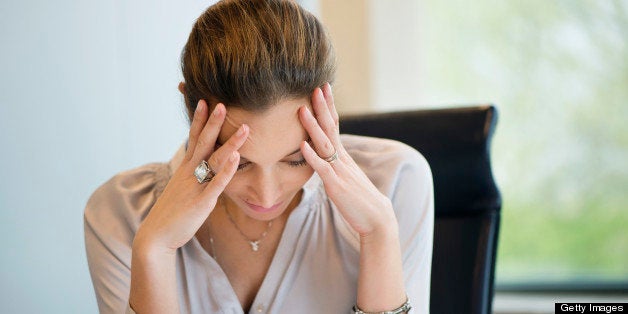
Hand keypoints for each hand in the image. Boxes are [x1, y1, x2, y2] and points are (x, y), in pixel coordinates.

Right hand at [133, 100, 248, 252]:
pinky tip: (236, 158)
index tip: (204, 100)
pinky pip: (216, 184)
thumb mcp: (183, 188)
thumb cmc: (173, 212)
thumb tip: (206, 166)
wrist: (156, 236)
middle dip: (213, 123)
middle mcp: (189, 174)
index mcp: (185, 169)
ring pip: (214, 160)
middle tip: (222, 104)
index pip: (193, 139)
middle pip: (203, 143)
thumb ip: (194, 176)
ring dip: (230, 143)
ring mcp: (195, 186)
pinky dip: (227, 170)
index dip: (199, 120)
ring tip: (245, 128)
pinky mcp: (201, 202)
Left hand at [298, 83, 397, 237]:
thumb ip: (335, 165)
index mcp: (343, 157)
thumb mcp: (346, 177)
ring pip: (324, 144)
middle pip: (331, 128)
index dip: (328, 107)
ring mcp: (339, 172)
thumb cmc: (359, 200)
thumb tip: (324, 156)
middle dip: (323, 107)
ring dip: (313, 126)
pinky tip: (302, 145)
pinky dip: (312, 156)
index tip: (323, 88)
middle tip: (316, 87)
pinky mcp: (336, 186)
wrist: (377, 219)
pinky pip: (322, 169)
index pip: (335, 125)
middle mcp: (342, 160)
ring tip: (302, 109)